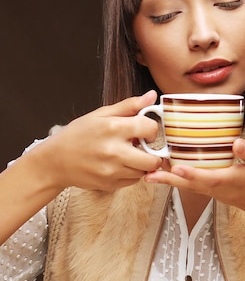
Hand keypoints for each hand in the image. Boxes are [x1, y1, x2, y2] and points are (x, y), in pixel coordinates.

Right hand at [27, 90, 162, 190]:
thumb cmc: (78, 135)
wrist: (55, 161)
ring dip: (142, 163)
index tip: (144, 130)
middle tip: (143, 147)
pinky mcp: (109, 184)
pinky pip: (133, 181)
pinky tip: (120, 164)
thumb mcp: (101, 114)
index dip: (151, 129)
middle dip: (153, 152)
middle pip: (153, 159)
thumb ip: (130, 106)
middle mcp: (114, 151)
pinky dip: (132, 173)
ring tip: (128, 154)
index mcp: (113, 128)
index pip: (150, 128)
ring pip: (145, 171)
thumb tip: (152, 96)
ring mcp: (112, 171)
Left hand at [145, 138, 244, 228]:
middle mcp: (223, 189)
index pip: (209, 177)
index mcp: (235, 180)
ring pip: (192, 187)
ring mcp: (221, 193)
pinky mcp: (220, 193)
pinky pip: (197, 187)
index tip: (174, 167)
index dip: (191, 173)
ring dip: (172, 181)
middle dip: (170, 179)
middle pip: (192, 185)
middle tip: (148, 173)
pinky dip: (183, 181)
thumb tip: (237, 143)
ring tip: (152, 172)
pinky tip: (174, 173)